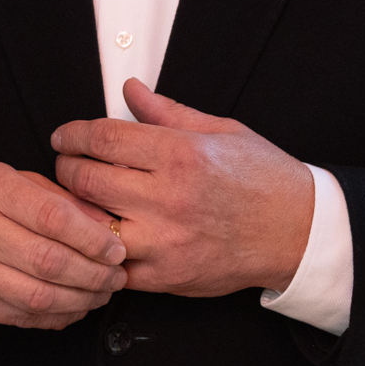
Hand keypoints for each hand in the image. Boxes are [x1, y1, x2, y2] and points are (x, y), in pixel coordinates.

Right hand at [0, 162, 125, 328]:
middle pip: (49, 261)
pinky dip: (59, 315)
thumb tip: (109, 226)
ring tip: (102, 292)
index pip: (53, 217)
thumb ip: (63, 200)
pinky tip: (75, 305)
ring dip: (82, 299)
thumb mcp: (15, 182)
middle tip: (116, 276)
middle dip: (95, 274)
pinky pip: (25, 317)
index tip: (116, 249)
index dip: (93, 239)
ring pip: (39, 296)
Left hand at [50, 78, 312, 298]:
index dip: (73, 135)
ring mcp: (166, 241)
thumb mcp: (220, 131)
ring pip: (91, 225)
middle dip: (66, 168)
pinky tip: (101, 237)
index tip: (64, 136)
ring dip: (76, 212)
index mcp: (180, 155)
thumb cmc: (264, 180)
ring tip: (77, 201)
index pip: (102, 139)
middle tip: (67, 164)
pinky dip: (100, 252)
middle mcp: (168, 198)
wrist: (300, 232)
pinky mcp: (167, 275)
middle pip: (86, 180)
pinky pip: (113, 267)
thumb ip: (166, 112)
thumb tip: (130, 90)